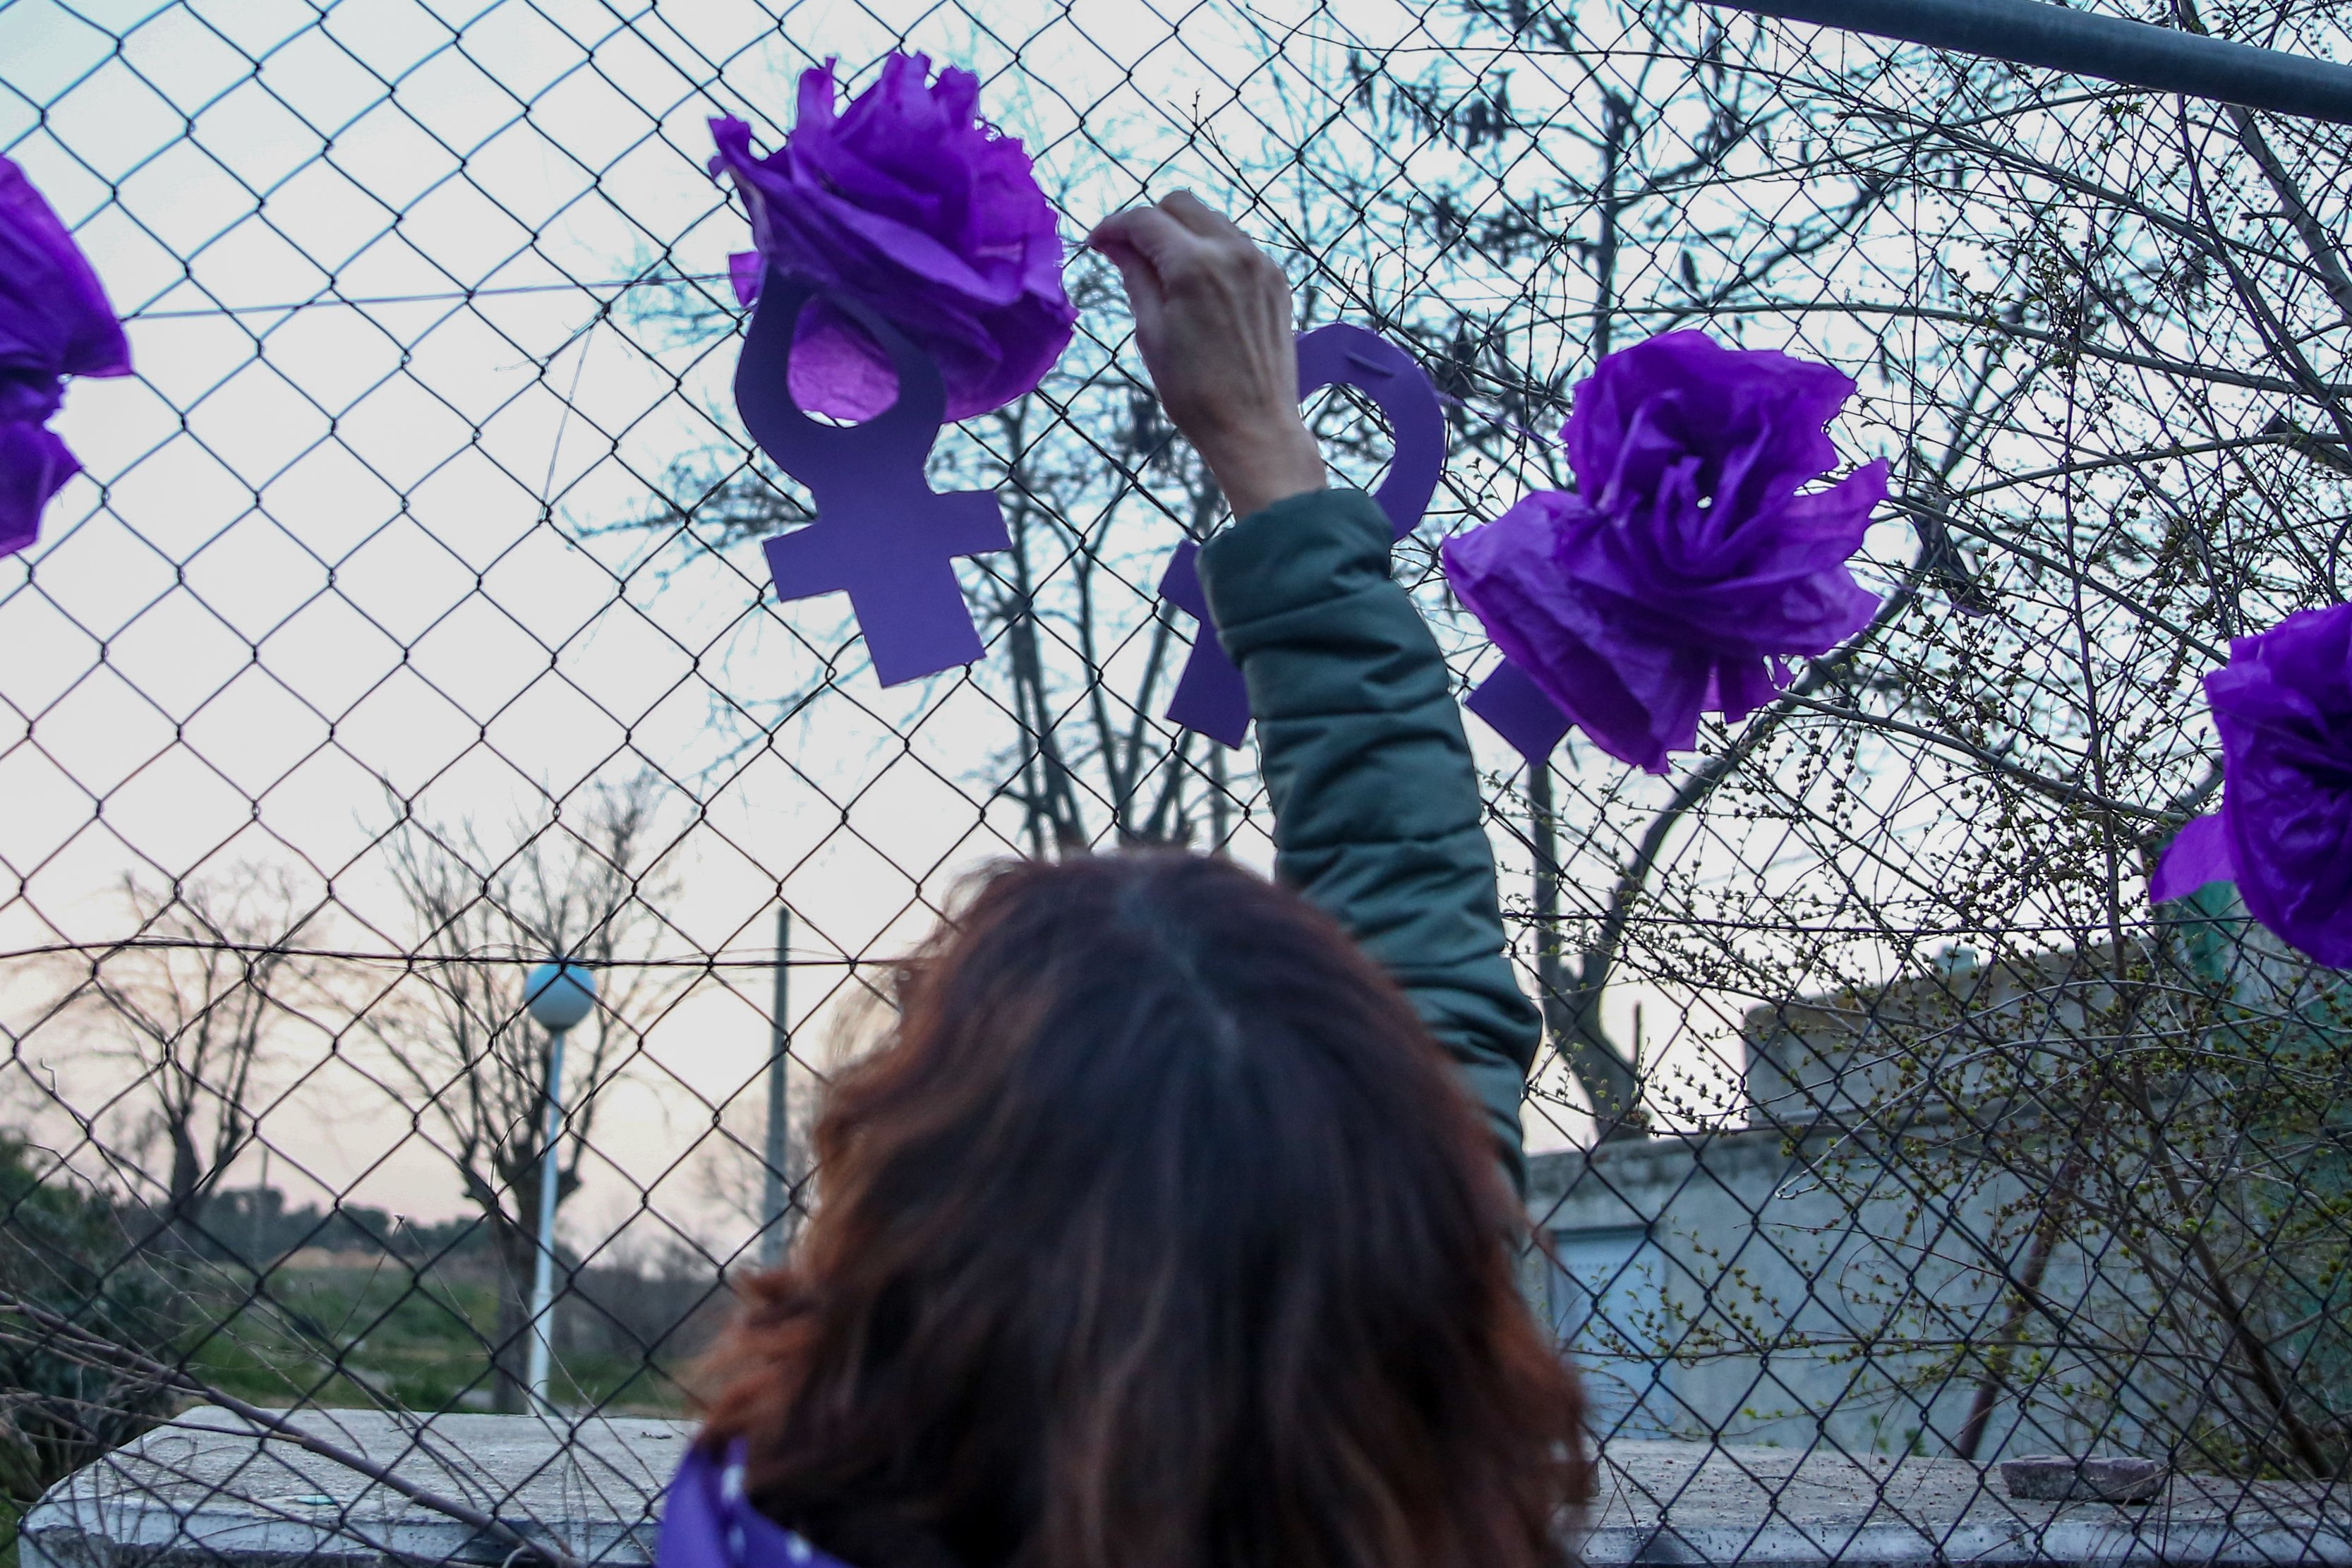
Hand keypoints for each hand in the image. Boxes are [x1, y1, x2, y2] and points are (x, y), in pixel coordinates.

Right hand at [1089, 192, 1324, 518]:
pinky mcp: (1276, 280)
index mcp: (1195, 266)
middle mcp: (1233, 252)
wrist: (1254, 427)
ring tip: (1162, 271)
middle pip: (1181, 204)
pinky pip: (1236, 245)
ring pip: (1211, 220)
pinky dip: (1211, 251)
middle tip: (1127, 253)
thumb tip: (1116, 245)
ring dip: (1181, 233)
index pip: (1145, 220)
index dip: (1114, 226)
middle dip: (1149, 221)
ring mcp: (1260, 264)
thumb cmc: (1194, 392)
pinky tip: (1197, 285)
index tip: (1097, 243)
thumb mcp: (1151, 332)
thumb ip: (1135, 277)